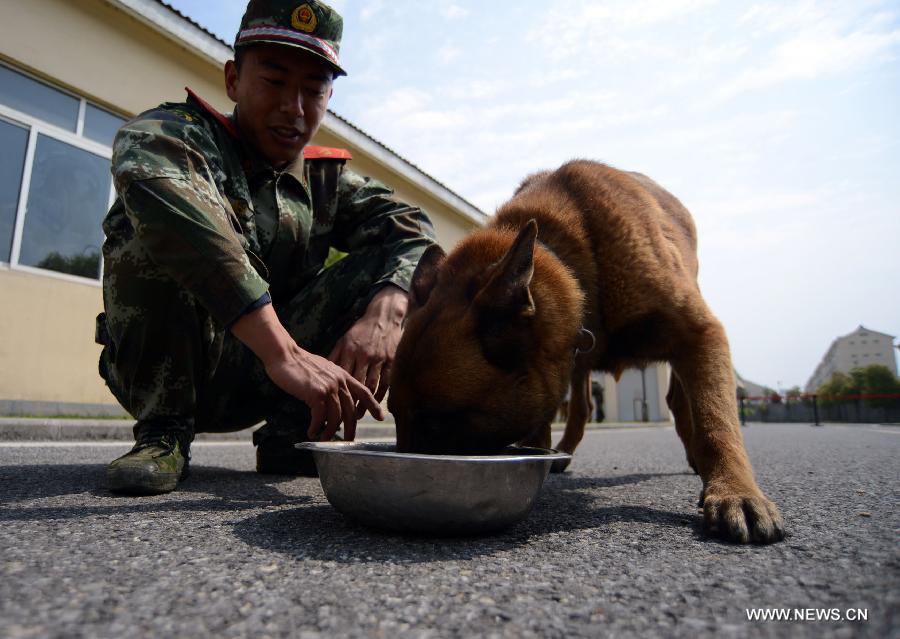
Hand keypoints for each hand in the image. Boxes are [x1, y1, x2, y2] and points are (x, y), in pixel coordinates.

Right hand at [231, 303, 383, 440]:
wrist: (285, 355)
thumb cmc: (300, 364)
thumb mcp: (323, 371)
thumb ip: (332, 383)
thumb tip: (334, 402)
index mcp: (343, 375)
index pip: (364, 392)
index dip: (373, 405)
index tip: (381, 417)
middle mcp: (339, 381)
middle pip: (351, 411)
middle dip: (350, 429)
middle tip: (348, 441)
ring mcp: (329, 387)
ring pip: (335, 417)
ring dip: (329, 431)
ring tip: (324, 438)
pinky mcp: (316, 393)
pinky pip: (320, 417)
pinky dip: (316, 427)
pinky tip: (311, 432)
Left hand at [329, 285, 407, 404]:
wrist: (384, 316)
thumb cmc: (362, 331)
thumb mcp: (345, 340)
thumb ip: (335, 356)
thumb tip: (323, 374)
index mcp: (350, 350)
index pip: (341, 376)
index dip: (335, 392)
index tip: (329, 406)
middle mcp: (363, 355)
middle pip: (355, 384)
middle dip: (348, 403)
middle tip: (342, 418)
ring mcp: (379, 358)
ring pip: (370, 385)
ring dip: (364, 403)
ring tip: (357, 416)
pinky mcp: (391, 360)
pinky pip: (386, 382)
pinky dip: (380, 395)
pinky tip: (375, 404)